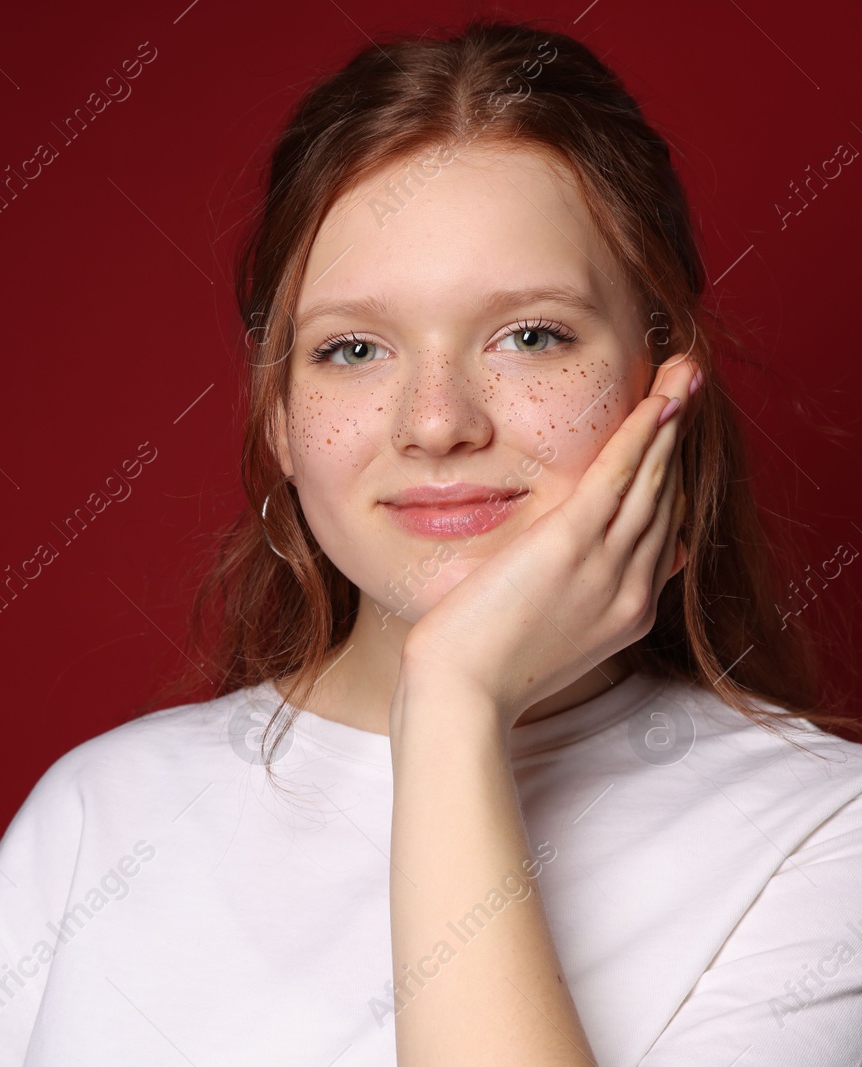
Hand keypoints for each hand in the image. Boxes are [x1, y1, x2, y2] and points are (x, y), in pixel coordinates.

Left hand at [399, 353, 699, 728]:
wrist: (461, 697)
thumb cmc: (479, 672)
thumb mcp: (539, 636)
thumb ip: (568, 599)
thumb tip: (577, 569)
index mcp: (624, 612)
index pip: (662, 535)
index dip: (670, 483)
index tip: (671, 444)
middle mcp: (630, 589)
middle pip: (666, 500)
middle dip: (677, 442)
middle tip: (687, 388)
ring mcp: (607, 568)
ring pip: (653, 481)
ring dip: (669, 423)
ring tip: (683, 376)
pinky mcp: (571, 545)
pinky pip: (620, 476)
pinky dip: (643, 434)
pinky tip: (657, 400)